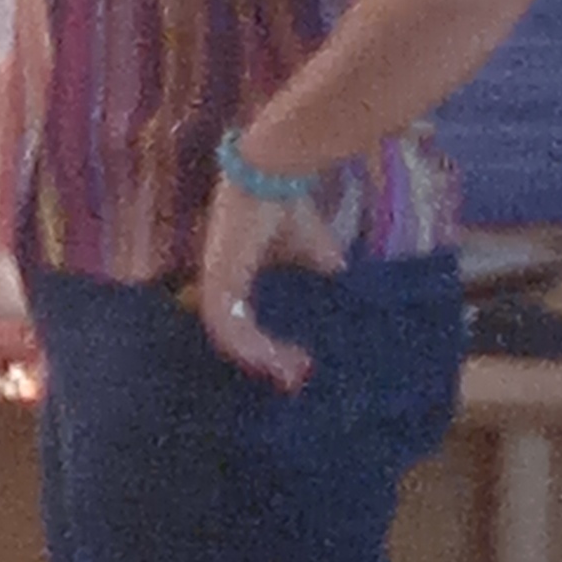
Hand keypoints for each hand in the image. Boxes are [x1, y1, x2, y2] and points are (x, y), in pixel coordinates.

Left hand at [193, 164, 346, 388]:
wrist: (275, 179)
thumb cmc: (290, 211)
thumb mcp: (316, 258)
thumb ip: (322, 285)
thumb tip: (348, 313)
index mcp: (237, 282)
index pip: (248, 328)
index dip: (270, 351)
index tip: (298, 368)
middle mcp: (221, 287)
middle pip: (239, 339)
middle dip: (269, 363)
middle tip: (295, 381)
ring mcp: (214, 286)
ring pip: (233, 339)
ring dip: (262, 360)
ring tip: (292, 374)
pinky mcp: (216, 281)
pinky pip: (227, 326)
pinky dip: (249, 347)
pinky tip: (274, 362)